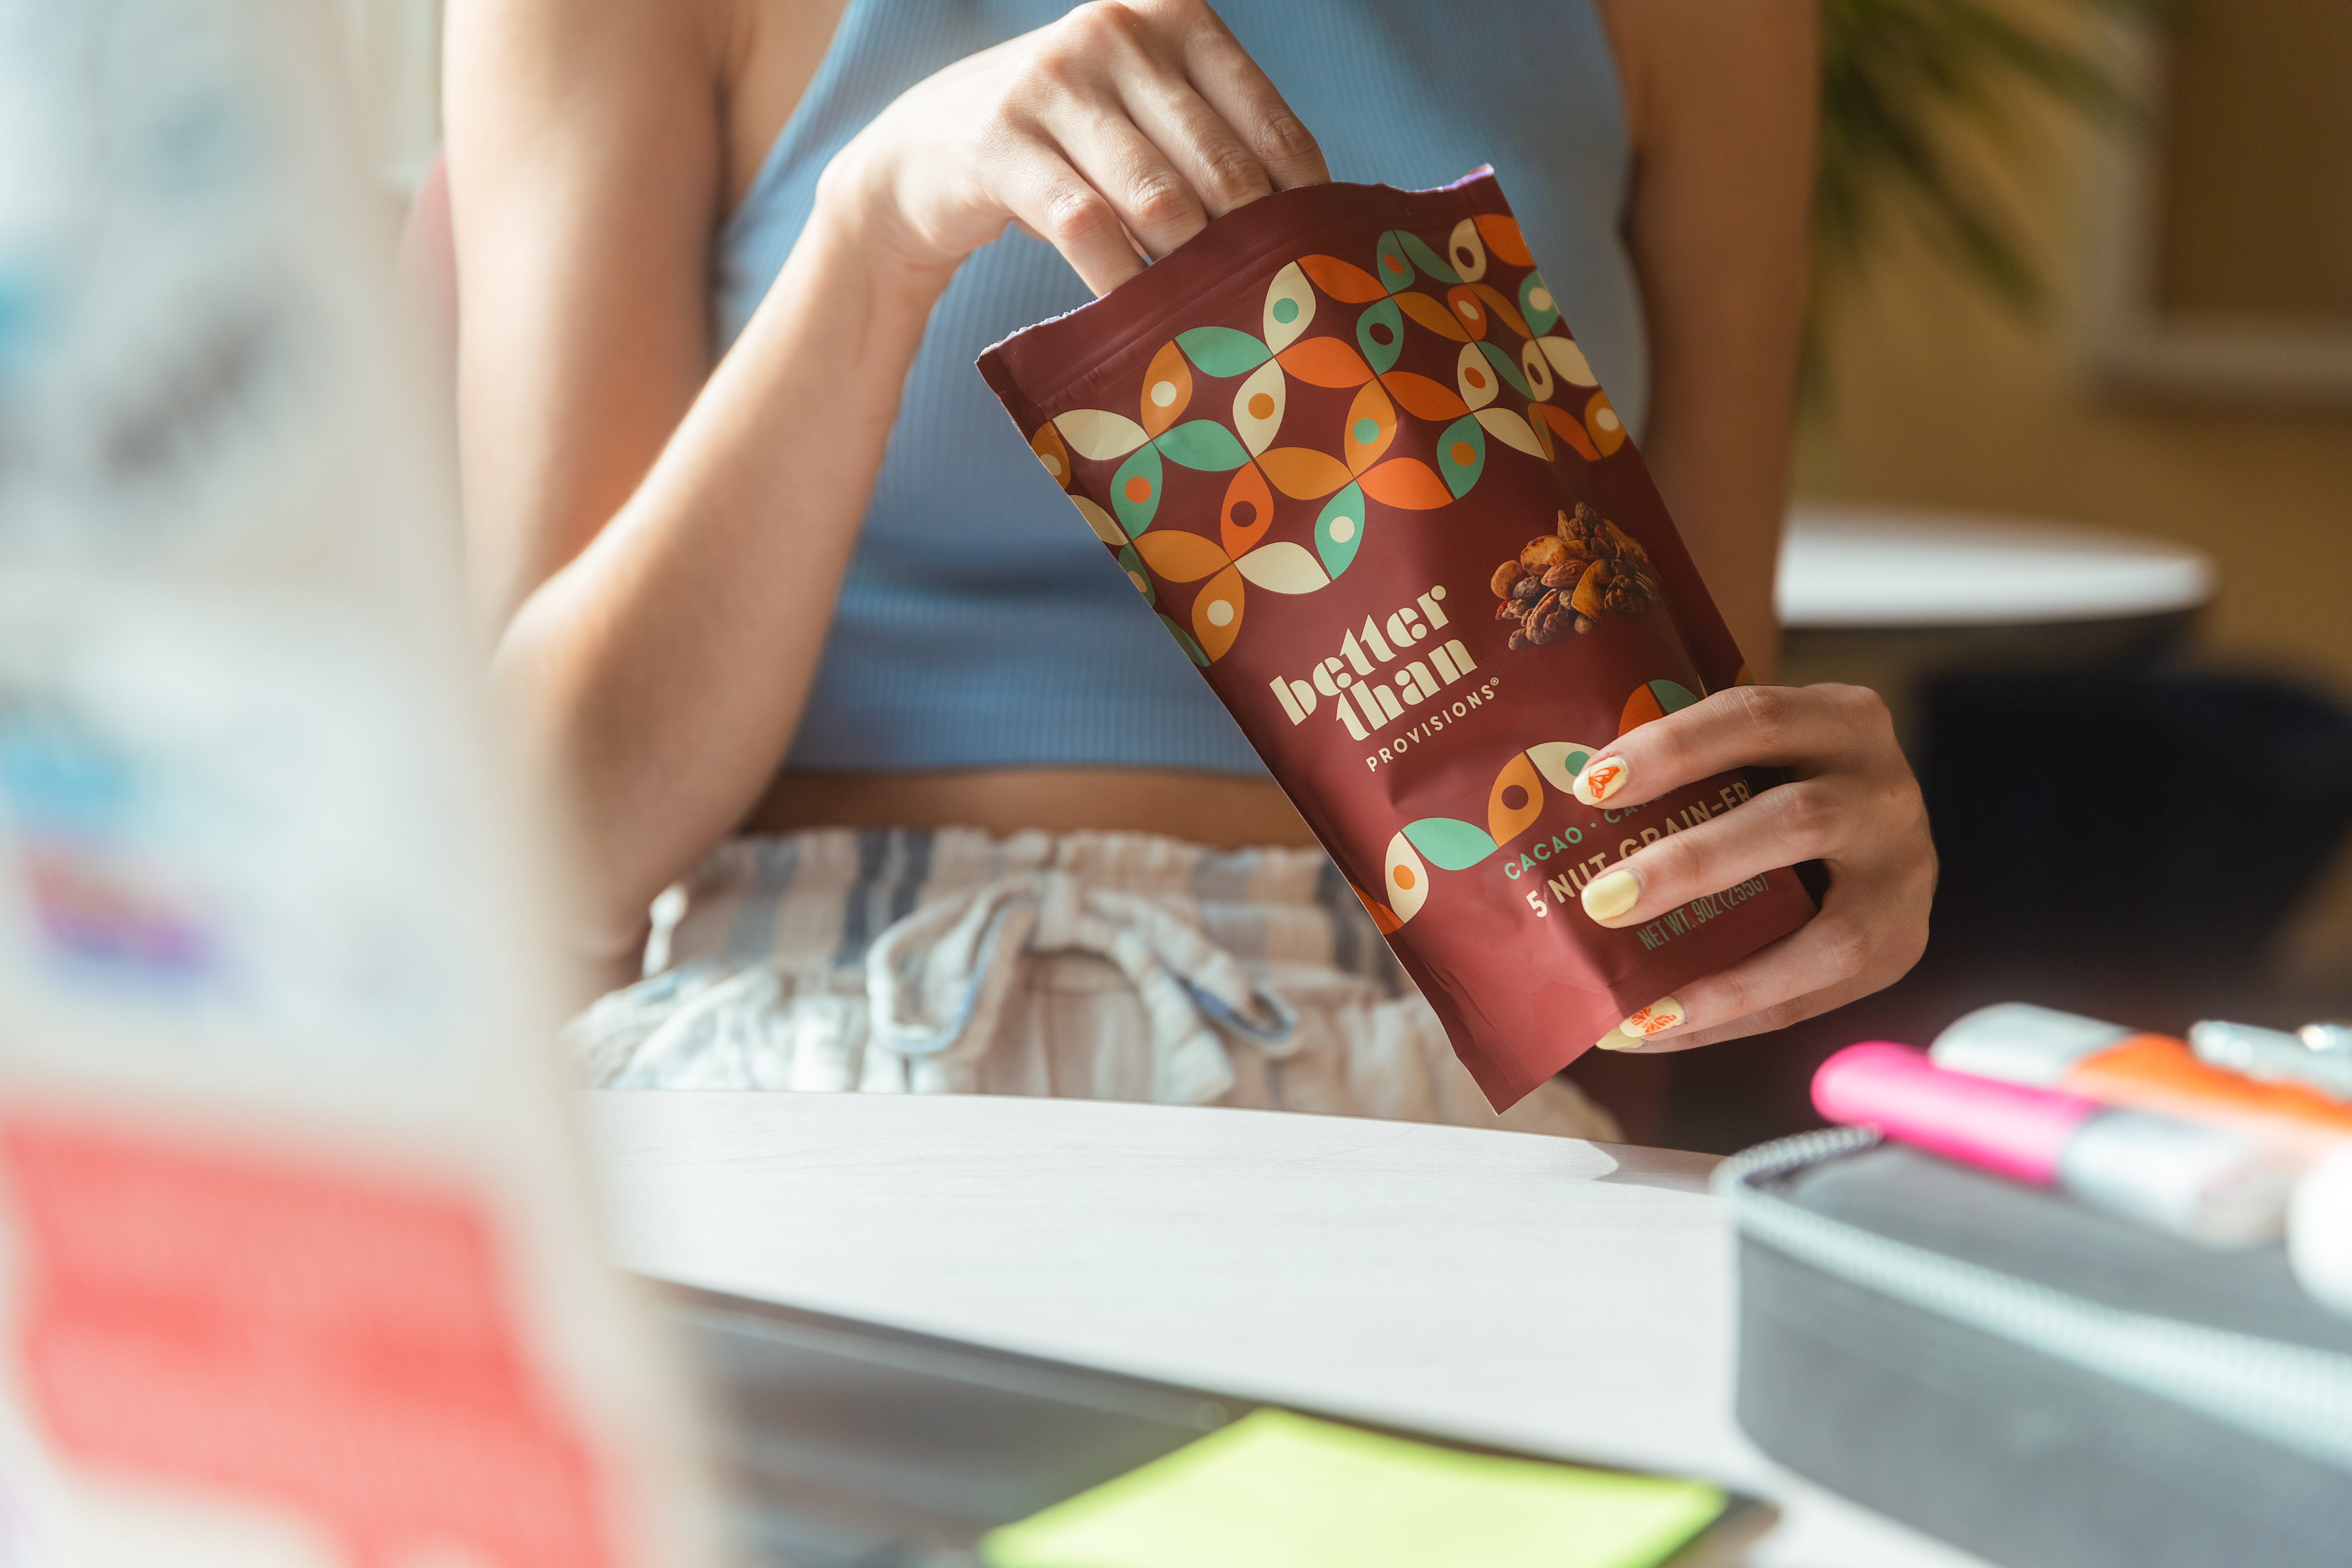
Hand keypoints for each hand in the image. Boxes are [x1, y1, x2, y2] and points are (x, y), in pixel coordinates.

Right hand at [817, 0, 1328, 295]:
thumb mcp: (1146, 118)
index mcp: (1174, 16)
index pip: (1269, 122)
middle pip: (1220, 168)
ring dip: (1189, 274)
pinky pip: (1086, 227)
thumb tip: (1309, 238)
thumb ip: (1215, 148)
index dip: (1302, 206)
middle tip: (1269, 317)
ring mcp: (1053, 80)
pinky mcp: (1001, 141)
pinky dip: (1120, 281)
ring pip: (1158, 201)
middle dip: (1248, 250)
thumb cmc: (1069, 145)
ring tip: (1212, 325)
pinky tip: (1139, 319)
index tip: (1315, 269)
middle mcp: (1116, 31)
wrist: (928, 145)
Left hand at [1570, 684, 1933, 1050]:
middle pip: (1794, 823)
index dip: (1672, 748)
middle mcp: (1888, 792)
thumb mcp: (1754, 751)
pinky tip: (1654, 1028)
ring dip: (1720, 976)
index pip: (1755, 717)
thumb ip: (1685, 768)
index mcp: (1843, 718)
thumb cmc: (1781, 782)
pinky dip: (1728, 1018)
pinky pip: (1812, 997)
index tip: (1591, 785)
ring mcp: (1906, 876)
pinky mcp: (1901, 948)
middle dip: (1690, 867)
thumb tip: (1547, 800)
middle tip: (1599, 901)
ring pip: (1826, 935)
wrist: (1875, 830)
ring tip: (1632, 1006)